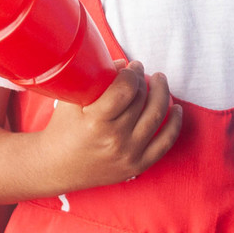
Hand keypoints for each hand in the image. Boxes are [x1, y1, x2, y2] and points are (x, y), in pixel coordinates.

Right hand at [40, 61, 181, 189]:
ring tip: (159, 81)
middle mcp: (114, 139)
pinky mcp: (137, 165)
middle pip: (141, 100)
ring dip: (162, 94)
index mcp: (95, 122)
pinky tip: (177, 108)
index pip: (125, 90)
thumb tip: (123, 64)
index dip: (133, 73)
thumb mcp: (71, 102)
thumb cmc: (62, 130)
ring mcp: (128, 154)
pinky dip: (175, 124)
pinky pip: (165, 142)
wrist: (56, 167)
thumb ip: (96, 80)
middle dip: (144, 79)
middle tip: (141, 71)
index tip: (132, 66)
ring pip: (156, 116)